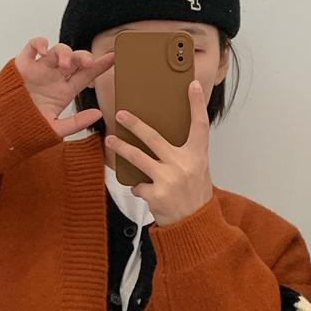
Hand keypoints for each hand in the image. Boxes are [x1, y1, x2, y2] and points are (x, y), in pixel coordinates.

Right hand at [15, 38, 114, 138]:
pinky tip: (44, 50)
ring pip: (57, 51)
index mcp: (64, 91)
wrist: (4, 129)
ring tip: (65, 65)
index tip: (114, 57)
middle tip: (89, 63)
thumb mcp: (55, 130)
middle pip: (74, 60)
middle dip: (83, 57)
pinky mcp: (23, 64)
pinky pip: (33, 46)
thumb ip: (76, 123)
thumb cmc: (28, 129)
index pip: (86, 75)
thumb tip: (99, 113)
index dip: (100, 65)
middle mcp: (54, 77)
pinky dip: (39, 43)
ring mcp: (40, 69)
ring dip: (64, 54)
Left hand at [106, 80, 213, 226]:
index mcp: (197, 156)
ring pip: (138, 158)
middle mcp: (183, 164)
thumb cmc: (194, 196)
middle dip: (135, 124)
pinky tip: (146, 192)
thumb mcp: (198, 171)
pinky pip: (138, 185)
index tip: (193, 86)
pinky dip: (139, 187)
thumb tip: (160, 139)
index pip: (200, 125)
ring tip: (110, 141)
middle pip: (154, 138)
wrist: (194, 225)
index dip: (197, 104)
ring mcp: (168, 179)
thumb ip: (184, 155)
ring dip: (121, 149)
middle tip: (121, 114)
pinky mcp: (155, 194)